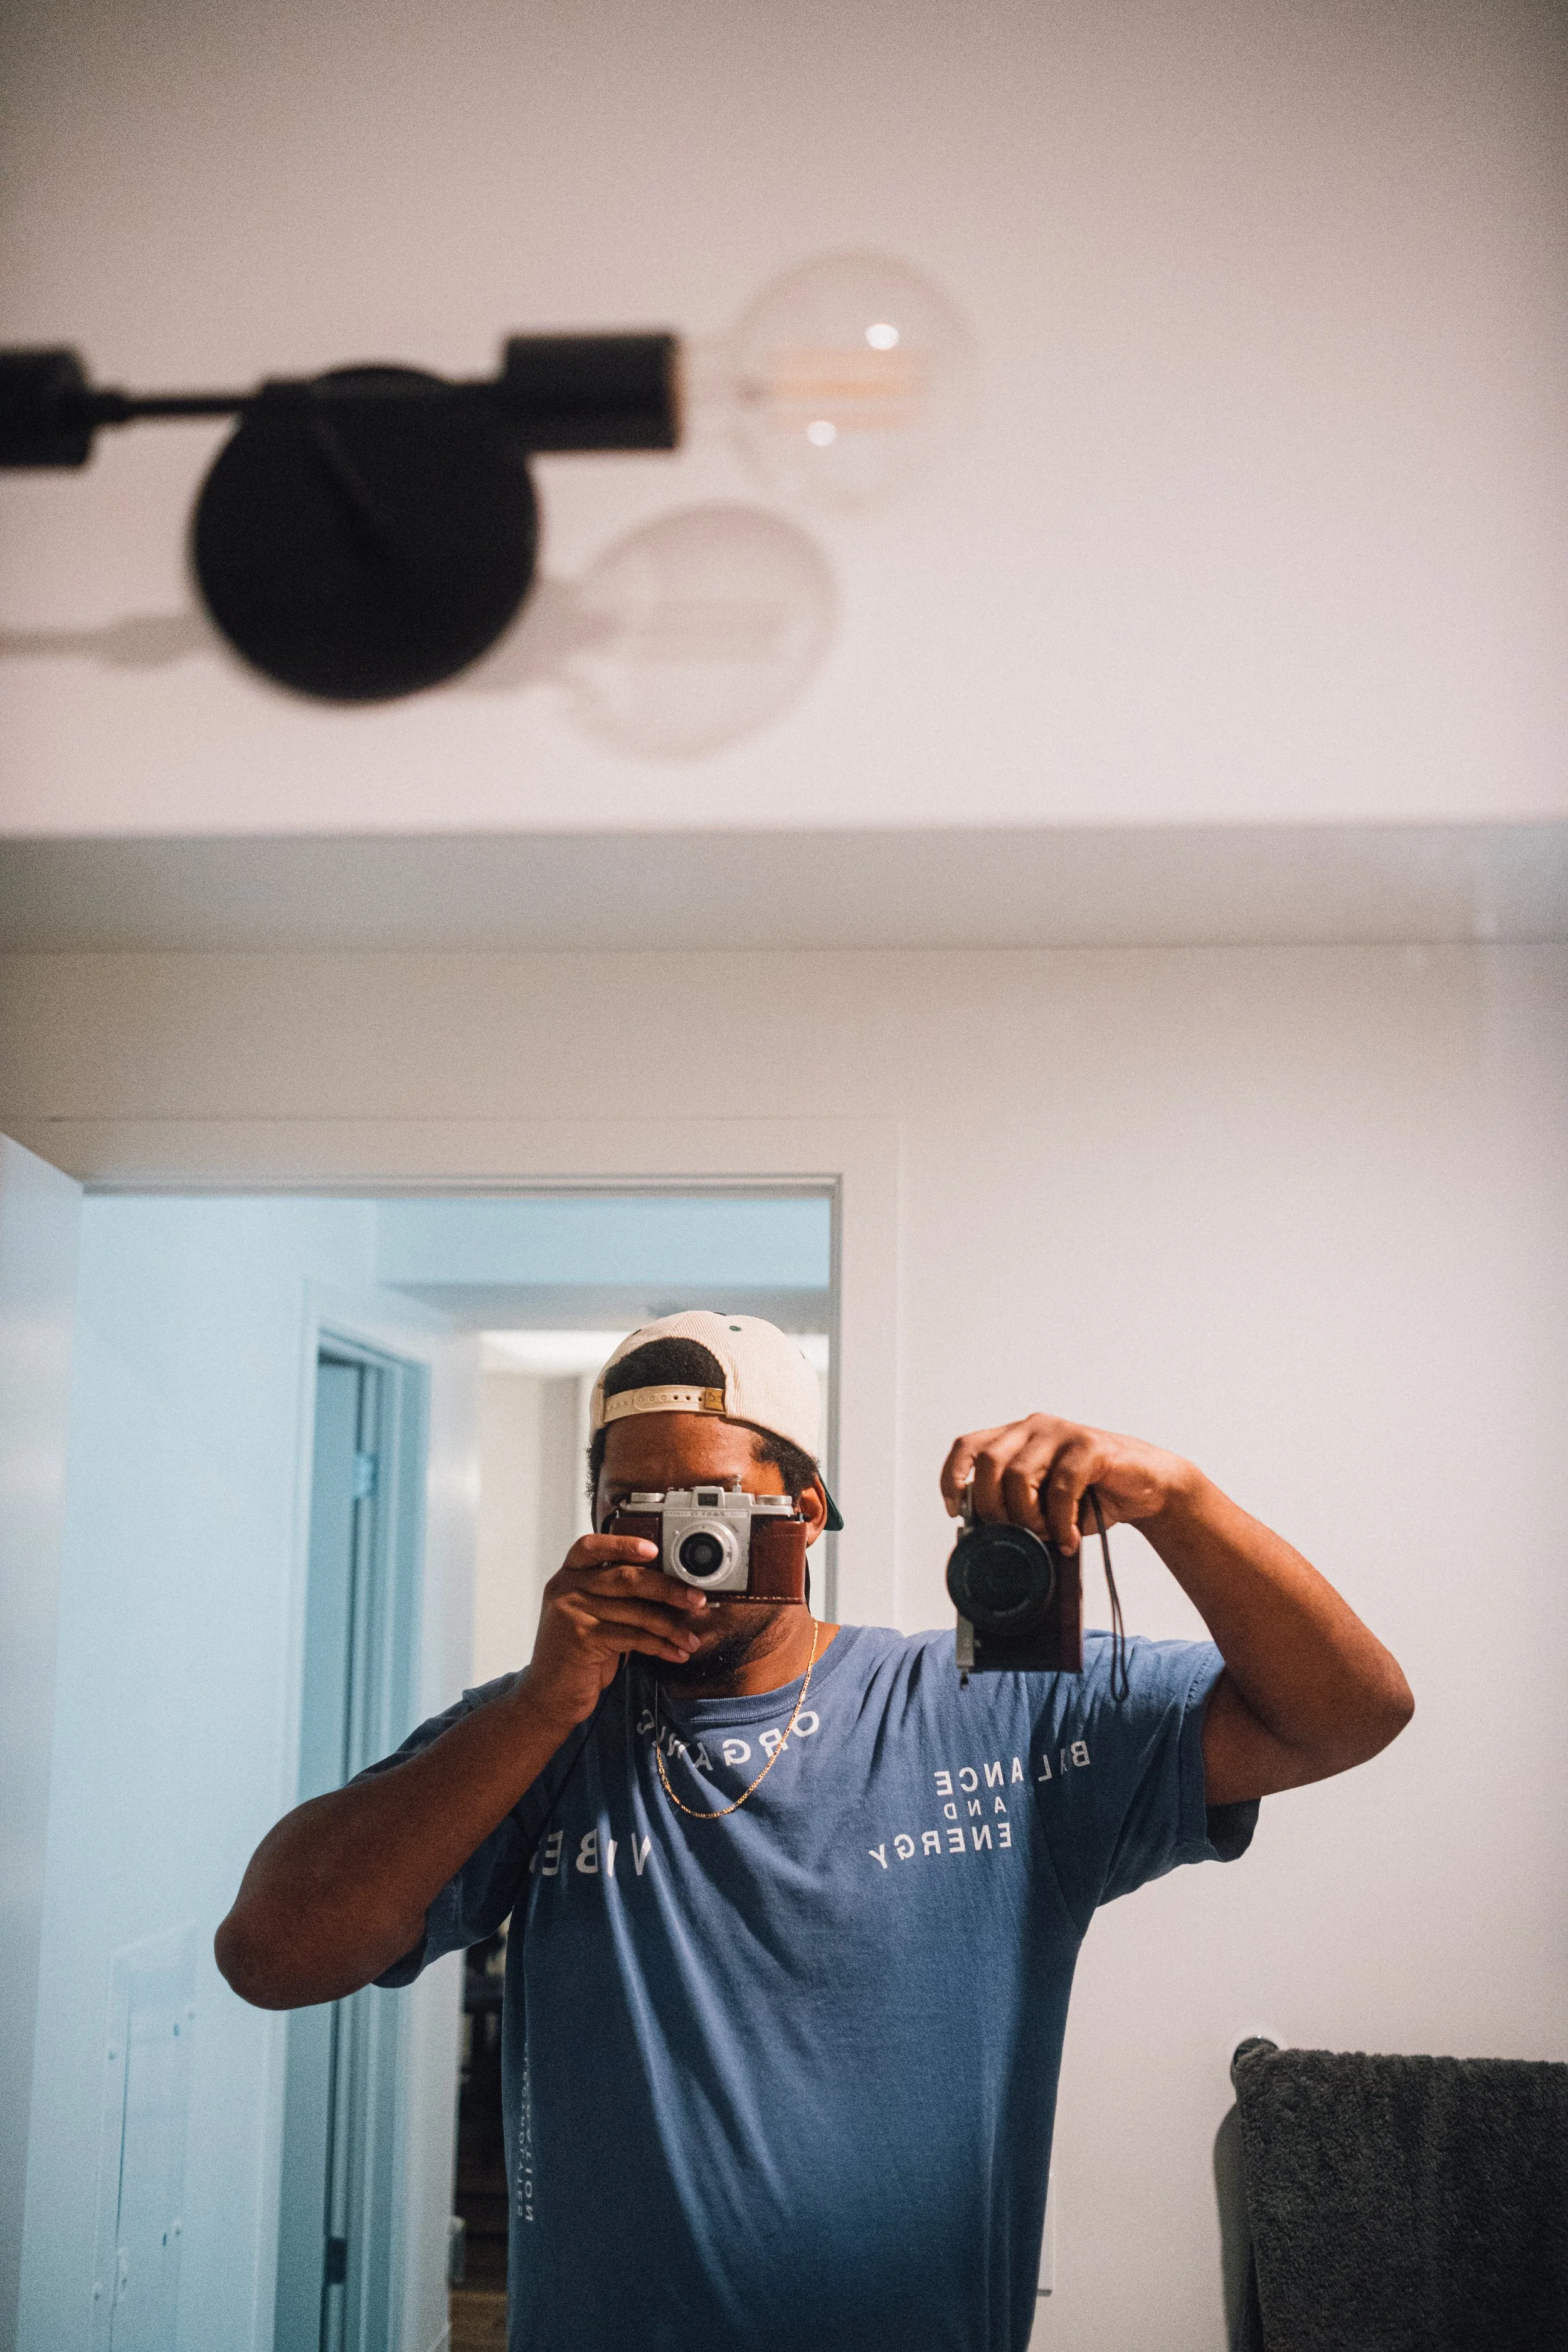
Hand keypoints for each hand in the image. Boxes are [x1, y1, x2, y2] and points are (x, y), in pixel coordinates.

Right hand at [518, 1536, 709, 1732]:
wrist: (548, 1697)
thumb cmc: (575, 1656)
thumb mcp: (588, 1617)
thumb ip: (614, 1598)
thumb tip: (668, 1588)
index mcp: (567, 1577)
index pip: (591, 1547)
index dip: (623, 1544)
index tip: (654, 1549)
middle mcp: (565, 1589)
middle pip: (625, 1577)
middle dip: (668, 1588)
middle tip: (696, 1598)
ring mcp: (571, 1613)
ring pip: (635, 1610)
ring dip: (671, 1625)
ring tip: (691, 1637)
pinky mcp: (582, 1639)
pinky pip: (633, 1636)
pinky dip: (661, 1645)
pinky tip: (675, 1652)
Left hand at [940, 1414, 1195, 1553]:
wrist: (1147, 1487)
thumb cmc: (1090, 1496)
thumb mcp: (1043, 1503)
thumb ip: (1014, 1506)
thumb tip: (980, 1530)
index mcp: (1016, 1437)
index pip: (967, 1446)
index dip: (953, 1477)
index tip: (956, 1511)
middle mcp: (1034, 1428)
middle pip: (988, 1464)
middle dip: (993, 1508)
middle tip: (1017, 1534)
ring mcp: (1061, 1433)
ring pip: (1019, 1475)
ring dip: (1028, 1517)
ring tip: (1047, 1535)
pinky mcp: (1089, 1445)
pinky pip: (1060, 1487)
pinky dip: (1060, 1521)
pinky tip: (1069, 1537)